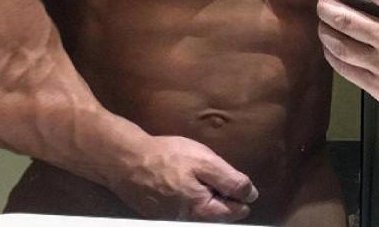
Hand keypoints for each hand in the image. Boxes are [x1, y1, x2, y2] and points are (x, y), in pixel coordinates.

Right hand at [112, 134, 258, 221]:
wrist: (127, 161)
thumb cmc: (167, 157)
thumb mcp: (205, 161)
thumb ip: (230, 179)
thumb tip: (250, 193)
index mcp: (203, 211)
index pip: (236, 212)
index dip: (241, 194)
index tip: (237, 181)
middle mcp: (189, 222)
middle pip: (218, 215)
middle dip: (222, 197)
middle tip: (214, 175)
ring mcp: (172, 220)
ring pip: (200, 212)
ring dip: (205, 197)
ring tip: (196, 177)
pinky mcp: (159, 215)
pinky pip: (183, 210)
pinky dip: (188, 197)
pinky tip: (181, 180)